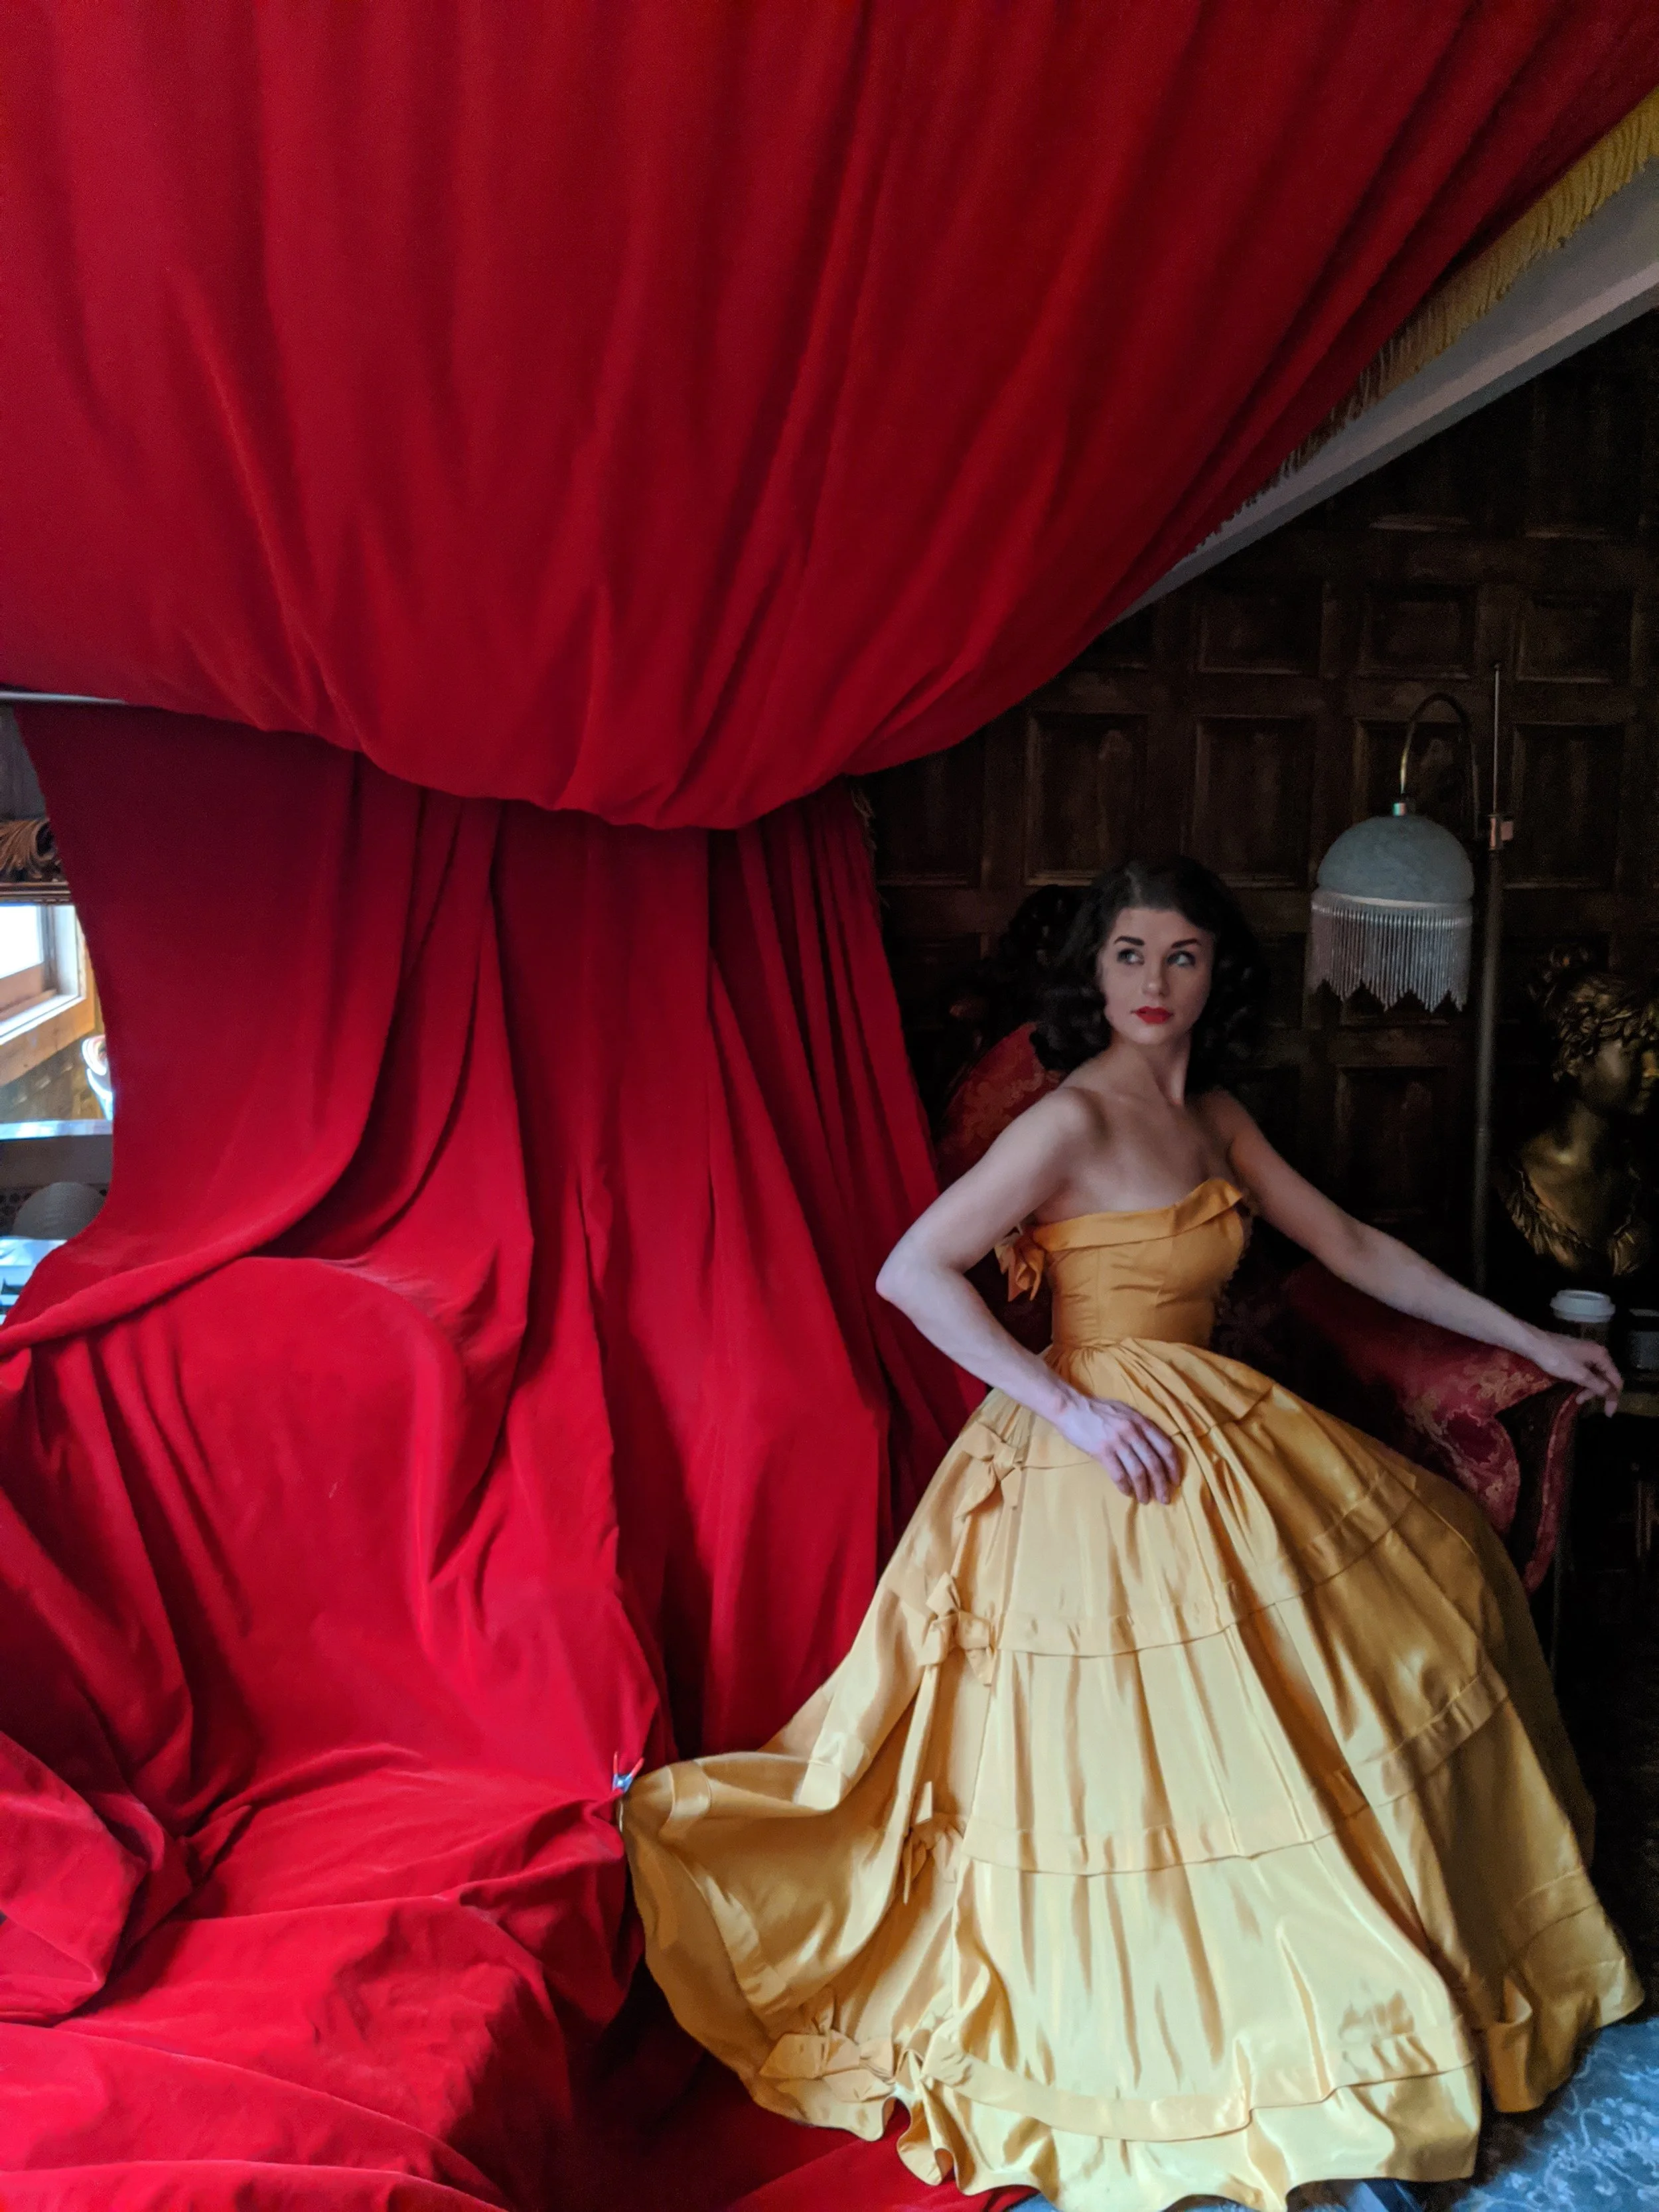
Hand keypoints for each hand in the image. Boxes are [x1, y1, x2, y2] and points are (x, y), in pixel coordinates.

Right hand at [1051, 1389, 1181, 1502]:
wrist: (1071, 1407)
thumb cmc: (1098, 1410)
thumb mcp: (1126, 1412)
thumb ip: (1141, 1426)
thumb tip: (1155, 1446)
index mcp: (1142, 1422)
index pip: (1166, 1447)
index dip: (1174, 1467)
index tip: (1175, 1481)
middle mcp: (1133, 1432)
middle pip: (1154, 1463)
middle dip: (1162, 1484)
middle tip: (1164, 1498)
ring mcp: (1118, 1442)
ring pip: (1139, 1472)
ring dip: (1144, 1489)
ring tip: (1145, 1499)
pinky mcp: (1102, 1451)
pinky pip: (1119, 1474)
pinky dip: (1125, 1486)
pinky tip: (1127, 1492)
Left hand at [1526, 1329, 1621, 1415]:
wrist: (1533, 1343)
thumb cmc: (1556, 1358)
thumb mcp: (1578, 1374)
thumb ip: (1596, 1384)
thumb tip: (1611, 1393)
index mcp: (1601, 1355)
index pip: (1615, 1379)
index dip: (1613, 1397)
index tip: (1608, 1414)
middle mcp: (1597, 1353)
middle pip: (1605, 1378)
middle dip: (1597, 1392)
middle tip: (1581, 1402)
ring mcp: (1586, 1353)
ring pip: (1594, 1376)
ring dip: (1588, 1389)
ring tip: (1576, 1399)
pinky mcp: (1576, 1355)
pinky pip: (1585, 1372)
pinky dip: (1582, 1382)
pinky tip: (1574, 1389)